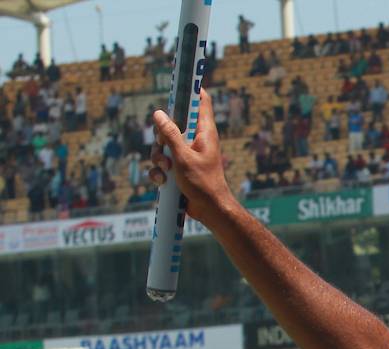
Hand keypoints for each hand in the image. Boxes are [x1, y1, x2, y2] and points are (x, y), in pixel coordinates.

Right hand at [149, 87, 238, 225]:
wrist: (209, 210)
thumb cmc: (203, 183)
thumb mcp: (183, 157)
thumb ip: (170, 134)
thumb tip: (158, 113)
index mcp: (204, 132)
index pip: (201, 101)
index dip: (191, 88)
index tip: (180, 76)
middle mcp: (196, 140)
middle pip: (172, 123)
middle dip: (161, 136)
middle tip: (165, 148)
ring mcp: (186, 154)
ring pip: (162, 145)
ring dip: (159, 158)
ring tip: (167, 170)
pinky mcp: (179, 168)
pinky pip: (162, 163)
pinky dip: (159, 172)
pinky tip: (163, 181)